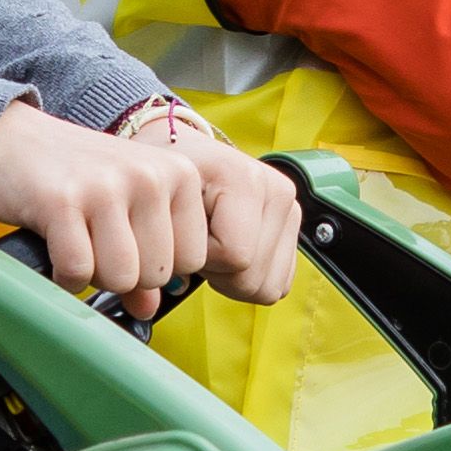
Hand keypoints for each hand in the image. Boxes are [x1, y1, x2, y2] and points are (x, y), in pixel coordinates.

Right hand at [0, 98, 213, 301]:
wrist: (9, 140)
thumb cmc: (74, 176)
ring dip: (92, 275)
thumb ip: (145, 257)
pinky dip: (62, 274)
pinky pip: (78, 271)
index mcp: (180, 173)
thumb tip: (149, 309)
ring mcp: (107, 187)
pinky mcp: (63, 202)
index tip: (126, 240)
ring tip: (76, 242)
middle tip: (94, 240)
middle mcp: (150, 176)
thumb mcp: (125, 207)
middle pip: (157, 275)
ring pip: (122, 278)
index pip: (193, 261)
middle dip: (121, 274)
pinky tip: (54, 247)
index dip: (154, 265)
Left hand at [153, 109, 304, 302]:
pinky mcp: (294, 229)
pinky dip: (251, 278)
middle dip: (217, 272)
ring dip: (233, 278)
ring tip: (214, 245)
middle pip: (253, 278)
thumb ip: (158, 246)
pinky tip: (231, 251)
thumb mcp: (156, 206)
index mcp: (245, 178)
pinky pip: (278, 285)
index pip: (235, 256)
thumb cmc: (168, 183)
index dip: (200, 259)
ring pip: (268, 288)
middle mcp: (278, 190)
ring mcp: (291, 209)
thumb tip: (165, 294)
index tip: (185, 232)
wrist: (184, 156)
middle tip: (198, 242)